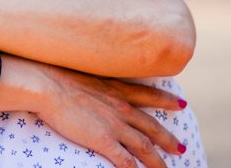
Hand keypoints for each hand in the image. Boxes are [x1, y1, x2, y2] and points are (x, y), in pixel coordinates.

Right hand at [29, 62, 185, 167]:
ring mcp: (114, 125)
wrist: (48, 84)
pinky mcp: (103, 140)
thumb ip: (97, 80)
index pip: (149, 95)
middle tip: (182, 148)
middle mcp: (121, 108)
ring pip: (144, 147)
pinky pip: (125, 160)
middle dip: (168, 139)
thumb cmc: (59, 75)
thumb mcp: (86, 71)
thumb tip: (95, 82)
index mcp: (117, 90)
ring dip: (157, 160)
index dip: (167, 100)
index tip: (181, 103)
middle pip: (152, 127)